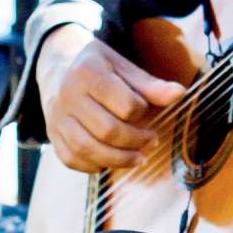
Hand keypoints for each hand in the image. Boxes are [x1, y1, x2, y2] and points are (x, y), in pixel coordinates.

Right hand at [35, 29, 188, 174]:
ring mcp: (57, 118)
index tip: (146, 110)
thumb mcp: (122, 66)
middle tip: (151, 141)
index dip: (142, 112)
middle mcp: (68, 96)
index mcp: (88, 73)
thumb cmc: (98, 68)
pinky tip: (111, 161)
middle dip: (135, 141)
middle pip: (106, 130)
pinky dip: (94, 166)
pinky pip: (71, 159)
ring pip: (86, 149)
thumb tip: (180, 94)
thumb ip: (149, 84)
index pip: (124, 104)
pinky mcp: (52, 135)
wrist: (56, 69)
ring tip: (138, 159)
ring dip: (118, 160)